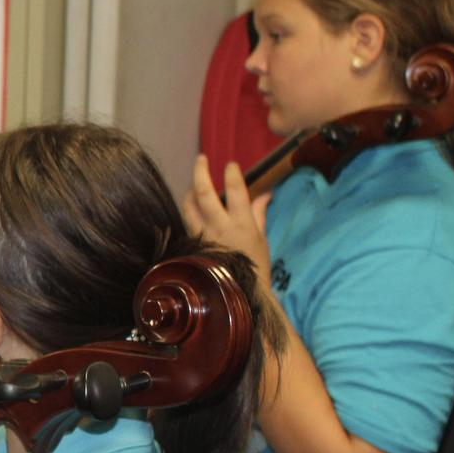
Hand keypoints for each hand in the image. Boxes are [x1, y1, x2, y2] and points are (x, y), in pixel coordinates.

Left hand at [181, 154, 272, 290]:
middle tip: (201, 158)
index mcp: (242, 224)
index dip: (231, 175)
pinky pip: (187, 223)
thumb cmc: (254, 266)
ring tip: (195, 185)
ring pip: (189, 207)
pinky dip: (188, 212)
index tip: (229, 164)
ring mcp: (203, 237)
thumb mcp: (262, 239)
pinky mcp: (193, 246)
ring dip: (190, 192)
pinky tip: (191, 208)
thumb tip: (266, 193)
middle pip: (204, 194)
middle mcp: (220, 228)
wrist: (238, 294)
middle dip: (200, 173)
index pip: (235, 191)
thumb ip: (259, 213)